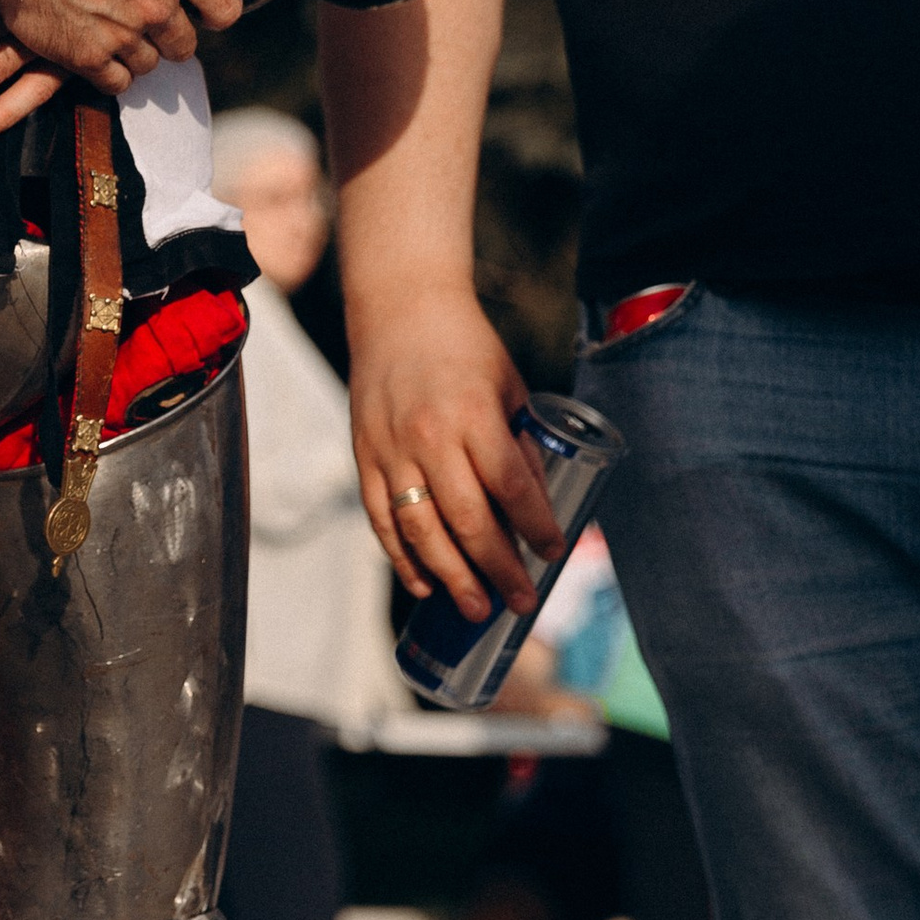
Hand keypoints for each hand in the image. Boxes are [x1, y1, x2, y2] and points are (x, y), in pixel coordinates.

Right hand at [0, 0, 239, 87]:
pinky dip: (110, 72)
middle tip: (151, 18)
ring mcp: (123, 34)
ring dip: (140, 52)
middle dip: (171, 32)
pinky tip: (98, 53)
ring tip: (122, 35)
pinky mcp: (85, 55)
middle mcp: (159, 4)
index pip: (225, 7)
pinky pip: (115, 83)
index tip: (202, 6)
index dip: (215, 8)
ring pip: (149, 64)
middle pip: (184, 43)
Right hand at [346, 287, 560, 618]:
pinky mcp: (364, 456)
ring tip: (476, 609)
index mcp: (474, 414)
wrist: (399, 310)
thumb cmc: (466, 348)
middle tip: (522, 601)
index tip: (555, 553)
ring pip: (420, 529)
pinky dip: (402, 557)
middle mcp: (430, 435)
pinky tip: (424, 584)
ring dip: (451, 576)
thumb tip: (538, 506)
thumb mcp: (510, 387)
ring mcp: (391, 449)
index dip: (536, 526)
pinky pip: (381, 519)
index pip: (510, 485)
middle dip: (499, 568)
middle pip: (468, 519)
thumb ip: (522, 445)